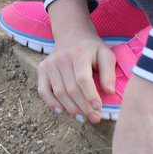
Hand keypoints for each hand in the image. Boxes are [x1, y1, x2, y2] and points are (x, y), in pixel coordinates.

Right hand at [37, 0, 115, 121]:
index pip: (83, 78)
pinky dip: (51, 102)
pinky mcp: (42, 69)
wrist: (72, 35)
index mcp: (78, 53)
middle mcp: (61, 58)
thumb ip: (109, 72)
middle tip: (95, 118)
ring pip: (59, 92)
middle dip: (84, 107)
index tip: (99, 108)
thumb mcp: (106, 55)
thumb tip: (109, 91)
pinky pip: (43, 90)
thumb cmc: (92, 49)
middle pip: (71, 88)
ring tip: (82, 118)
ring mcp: (50, 63)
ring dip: (71, 108)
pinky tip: (61, 110)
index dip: (90, 95)